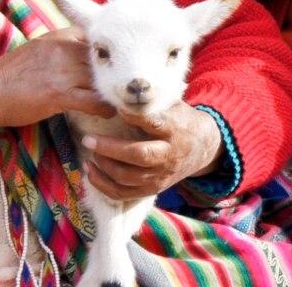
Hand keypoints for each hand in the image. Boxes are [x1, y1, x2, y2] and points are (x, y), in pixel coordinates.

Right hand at [0, 28, 113, 133]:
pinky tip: (109, 113)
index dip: (109, 53)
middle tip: (129, 84)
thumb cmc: (11, 75)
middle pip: (102, 59)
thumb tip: (86, 52)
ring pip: (101, 80)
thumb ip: (63, 48)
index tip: (121, 63)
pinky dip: (104, 108)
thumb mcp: (39, 49)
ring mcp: (62, 72)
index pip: (96, 38)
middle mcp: (63, 49)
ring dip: (113, 92)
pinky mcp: (59, 95)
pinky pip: (93, 101)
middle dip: (116, 72)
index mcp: (59, 36)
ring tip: (122, 100)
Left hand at [80, 103, 224, 200]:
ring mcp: (160, 175)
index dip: (135, 117)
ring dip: (103, 166)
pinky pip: (123, 194)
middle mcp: (168, 154)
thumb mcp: (173, 106)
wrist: (203, 148)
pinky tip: (91, 171)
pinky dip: (103, 185)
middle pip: (138, 155)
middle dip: (109, 148)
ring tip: (89, 153)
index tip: (118, 110)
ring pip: (127, 177)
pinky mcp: (152, 189)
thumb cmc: (181, 121)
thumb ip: (151, 103)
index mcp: (174, 129)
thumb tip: (121, 96)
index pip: (155, 123)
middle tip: (88, 139)